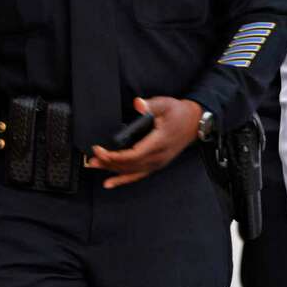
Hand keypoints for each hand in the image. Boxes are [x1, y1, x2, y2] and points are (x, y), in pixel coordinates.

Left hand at [86, 97, 201, 188]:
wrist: (194, 123)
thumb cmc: (180, 114)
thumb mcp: (166, 104)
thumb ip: (151, 104)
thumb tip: (138, 104)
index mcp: (159, 142)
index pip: (133, 155)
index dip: (115, 155)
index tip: (100, 149)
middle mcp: (158, 156)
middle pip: (129, 165)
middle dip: (108, 163)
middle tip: (92, 158)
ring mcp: (157, 162)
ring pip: (131, 171)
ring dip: (112, 170)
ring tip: (95, 166)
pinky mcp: (156, 164)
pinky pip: (138, 175)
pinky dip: (123, 179)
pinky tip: (111, 182)